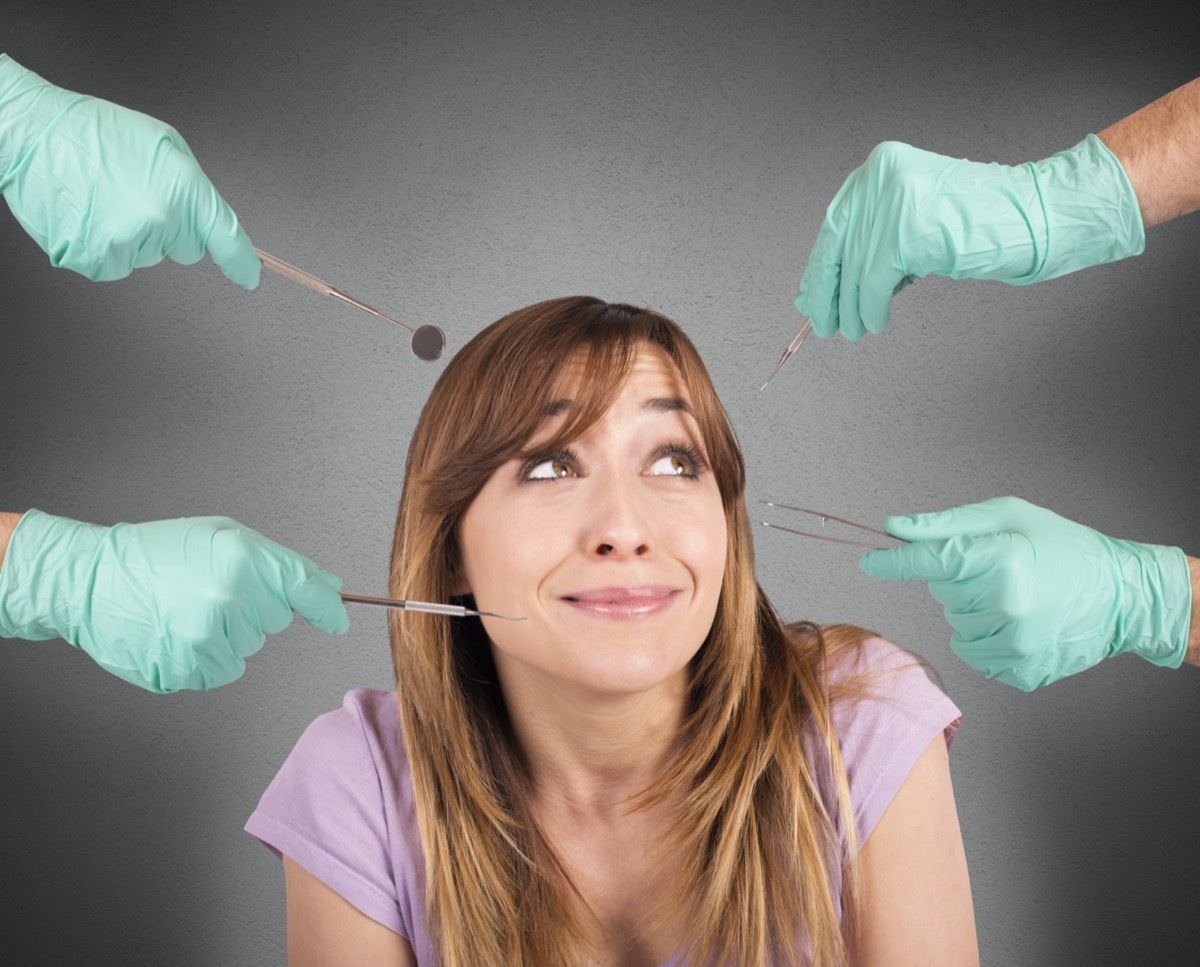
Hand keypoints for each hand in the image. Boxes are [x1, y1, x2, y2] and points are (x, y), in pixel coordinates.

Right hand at [0, 54, 259, 286]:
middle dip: (170, 227)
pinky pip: (118, 266)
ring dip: (133, 234)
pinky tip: (91, 215)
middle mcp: (160, 217)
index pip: (226, 235)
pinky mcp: (98, 258)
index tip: (248, 275)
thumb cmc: (95, 132)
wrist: (34, 132)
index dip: (241, 261)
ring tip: (105, 197)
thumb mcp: (163, 144)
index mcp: (183, 186)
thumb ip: (192, 186)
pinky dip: (105, 248)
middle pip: (186, 248)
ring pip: (150, 255)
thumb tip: (209, 220)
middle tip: (133, 193)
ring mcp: (128, 241)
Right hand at [0, 510, 348, 691]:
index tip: (338, 619)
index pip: (304, 587)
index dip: (327, 606)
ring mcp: (209, 635)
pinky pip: (225, 669)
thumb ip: (278, 563)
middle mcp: (230, 597)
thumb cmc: (155, 554)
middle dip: (254, 606)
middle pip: (276, 618)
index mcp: (241, 558)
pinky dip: (209, 657)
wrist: (92, 581)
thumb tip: (327, 588)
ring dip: (229, 633)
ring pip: (250, 646)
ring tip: (187, 609)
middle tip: (209, 589)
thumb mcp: (221, 537)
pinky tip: (180, 633)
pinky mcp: (191, 666)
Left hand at [794, 136, 1143, 339]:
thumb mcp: (913, 223)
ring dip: (851, 308)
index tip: (810, 294)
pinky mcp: (905, 232)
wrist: (1031, 216)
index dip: (821, 265)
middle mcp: (881, 176)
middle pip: (836, 245)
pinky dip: (871, 309)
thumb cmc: (978, 221)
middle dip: (825, 290)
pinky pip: (872, 284)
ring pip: (853, 270)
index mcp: (881, 165)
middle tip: (822, 321)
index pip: (836, 222)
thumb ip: (871, 245)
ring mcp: (892, 202)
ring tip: (853, 329)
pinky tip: (877, 322)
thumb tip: (821, 287)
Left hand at [859, 497, 1191, 690]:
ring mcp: (1016, 645)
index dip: (893, 562)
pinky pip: (975, 654)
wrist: (1122, 594)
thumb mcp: (1008, 517)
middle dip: (959, 579)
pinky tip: (1019, 622)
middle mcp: (1006, 607)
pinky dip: (987, 638)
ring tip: (1014, 594)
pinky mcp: (1022, 671)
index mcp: (1003, 562)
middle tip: (1001, 568)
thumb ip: (946, 525)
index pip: (930, 562)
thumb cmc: (1064, 546)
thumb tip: (896, 529)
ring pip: (956, 626)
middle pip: (942, 594)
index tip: (868, 560)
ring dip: (973, 609)